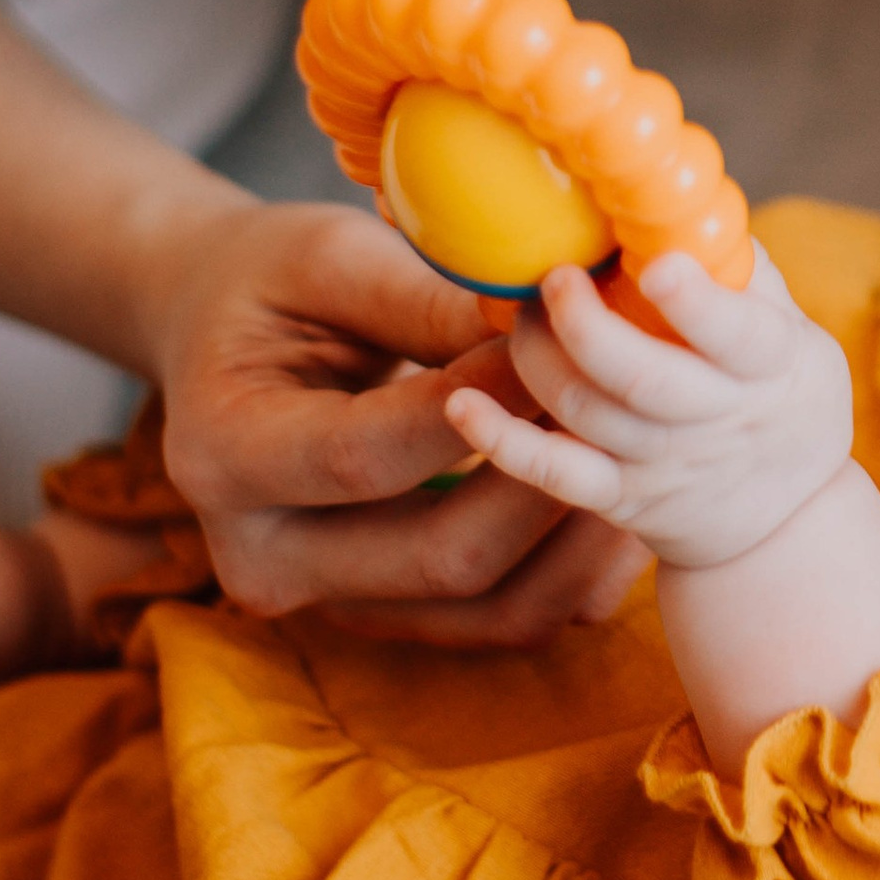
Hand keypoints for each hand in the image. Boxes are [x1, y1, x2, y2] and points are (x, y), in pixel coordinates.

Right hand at [147, 195, 647, 642]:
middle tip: (638, 407)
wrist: (224, 345)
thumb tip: (547, 309)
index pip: (370, 455)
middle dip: (555, 481)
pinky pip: (508, 620)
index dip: (486, 408)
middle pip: (443, 556)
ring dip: (583, 538)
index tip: (575, 342)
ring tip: (655, 454)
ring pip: (491, 607)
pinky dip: (579, 568)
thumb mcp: (329, 260)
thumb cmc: (272, 284)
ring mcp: (331, 604)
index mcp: (225, 456)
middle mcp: (267, 558)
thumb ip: (425, 297)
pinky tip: (629, 497)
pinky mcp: (392, 618)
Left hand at [447, 246, 853, 571]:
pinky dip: (501, 440)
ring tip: (517, 312)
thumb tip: (674, 191)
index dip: (696, 303)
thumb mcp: (797, 333)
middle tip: (554, 277)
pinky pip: (551, 474)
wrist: (787, 516)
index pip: (735, 335)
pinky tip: (460, 402)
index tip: (657, 264)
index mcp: (769, 365)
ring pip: (586, 414)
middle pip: (642, 379)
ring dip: (537, 359)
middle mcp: (715, 418)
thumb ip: (741, 271)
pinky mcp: (618, 498)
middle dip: (586, 326)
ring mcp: (662, 463)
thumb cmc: (782, 392)